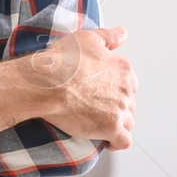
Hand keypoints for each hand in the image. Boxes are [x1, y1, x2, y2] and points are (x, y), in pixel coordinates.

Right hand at [29, 26, 136, 149]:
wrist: (47, 83)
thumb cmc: (62, 60)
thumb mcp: (86, 38)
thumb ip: (108, 36)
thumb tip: (123, 34)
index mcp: (122, 68)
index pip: (130, 83)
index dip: (116, 88)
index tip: (102, 92)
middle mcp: (125, 88)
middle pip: (129, 103)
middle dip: (117, 107)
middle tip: (97, 108)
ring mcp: (119, 109)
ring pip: (128, 122)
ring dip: (117, 124)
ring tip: (100, 124)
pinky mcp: (111, 128)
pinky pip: (124, 141)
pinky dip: (117, 142)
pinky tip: (108, 141)